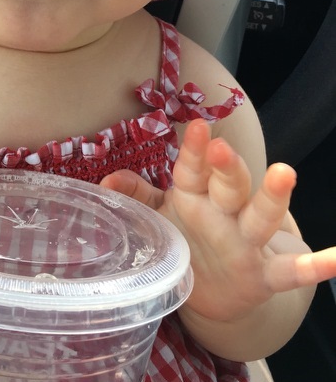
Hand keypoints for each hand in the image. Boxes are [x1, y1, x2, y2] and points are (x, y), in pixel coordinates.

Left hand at [101, 119, 335, 323]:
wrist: (216, 293)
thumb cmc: (187, 237)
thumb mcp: (161, 216)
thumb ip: (137, 197)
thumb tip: (104, 182)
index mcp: (195, 197)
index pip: (193, 170)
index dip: (194, 150)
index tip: (198, 127)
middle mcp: (224, 214)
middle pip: (228, 186)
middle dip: (227, 168)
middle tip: (225, 147)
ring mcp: (248, 243)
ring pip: (260, 217)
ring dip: (271, 197)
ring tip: (285, 172)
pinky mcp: (266, 276)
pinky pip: (292, 271)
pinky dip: (316, 266)